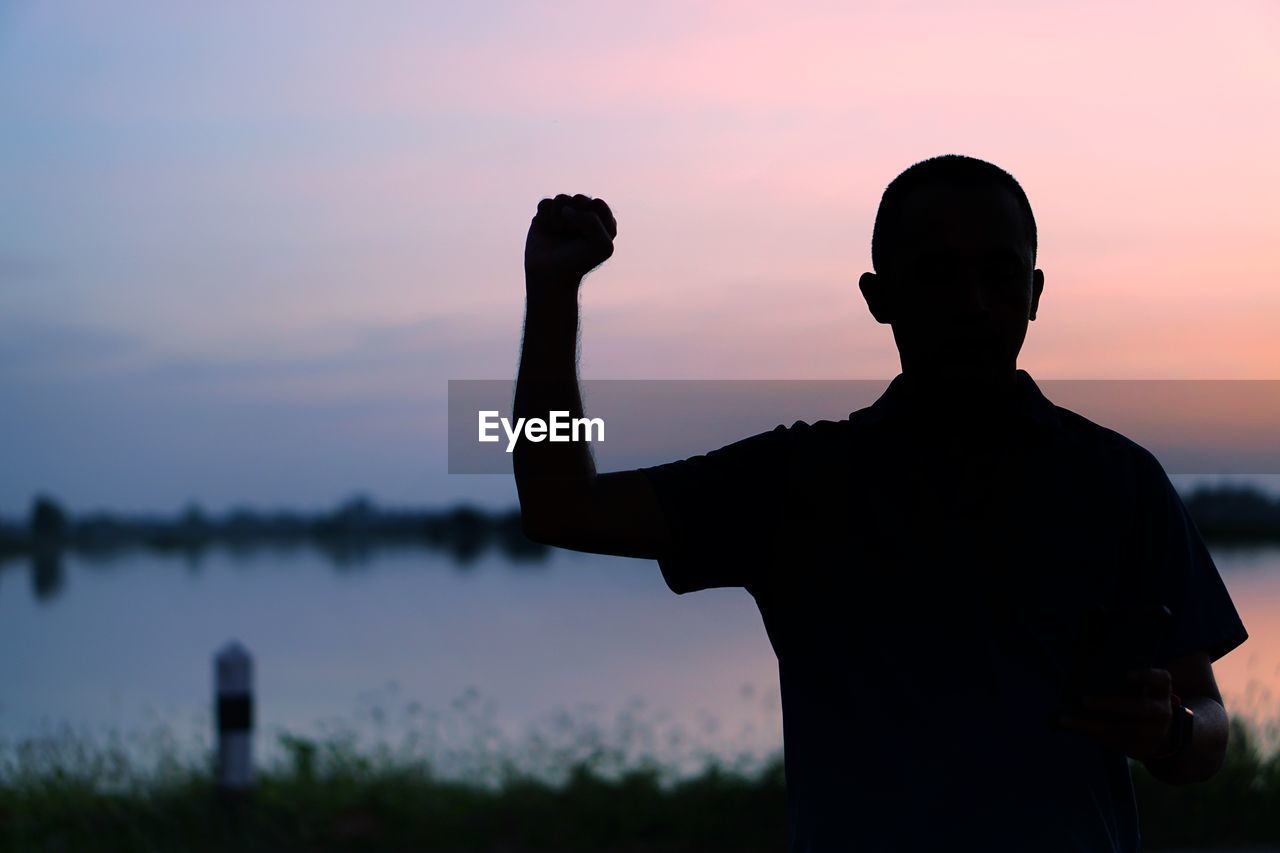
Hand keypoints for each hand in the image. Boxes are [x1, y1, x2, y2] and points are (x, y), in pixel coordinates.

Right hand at [524, 193, 616, 286]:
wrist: (550, 275)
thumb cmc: (578, 262)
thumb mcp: (601, 245)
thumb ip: (593, 220)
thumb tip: (565, 209)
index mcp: (604, 220)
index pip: (599, 204)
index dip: (590, 222)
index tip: (587, 239)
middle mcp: (585, 213)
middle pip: (580, 199)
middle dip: (574, 219)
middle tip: (571, 237)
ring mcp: (565, 213)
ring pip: (561, 198)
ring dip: (558, 219)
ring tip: (558, 234)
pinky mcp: (546, 214)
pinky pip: (545, 203)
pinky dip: (544, 218)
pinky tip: (547, 230)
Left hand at [1057, 668, 1174, 762]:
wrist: (1159, 736)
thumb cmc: (1140, 700)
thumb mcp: (1140, 688)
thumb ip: (1120, 678)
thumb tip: (1082, 663)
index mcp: (1162, 691)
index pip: (1162, 679)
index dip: (1147, 676)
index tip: (1127, 675)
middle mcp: (1162, 711)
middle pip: (1140, 707)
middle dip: (1110, 704)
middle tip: (1084, 701)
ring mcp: (1154, 733)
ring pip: (1121, 729)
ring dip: (1091, 724)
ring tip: (1067, 719)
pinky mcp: (1142, 749)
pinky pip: (1114, 742)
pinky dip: (1093, 735)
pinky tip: (1075, 727)